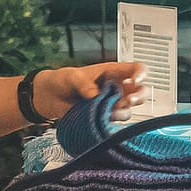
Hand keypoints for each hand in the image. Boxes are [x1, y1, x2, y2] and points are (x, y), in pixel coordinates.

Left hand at [31, 62, 146, 121]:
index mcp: (112, 72)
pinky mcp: (104, 117)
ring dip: (122, 111)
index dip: (140, 73)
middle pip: (140, 91)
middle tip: (129, 100)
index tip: (135, 80)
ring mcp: (111, 104)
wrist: (50, 97)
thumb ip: (84, 84)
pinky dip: (110, 121)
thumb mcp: (72, 77)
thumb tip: (95, 95)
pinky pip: (114, 121)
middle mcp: (116, 88)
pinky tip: (101, 118)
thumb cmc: (62, 80)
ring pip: (128, 109)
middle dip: (139, 96)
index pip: (135, 69)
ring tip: (109, 110)